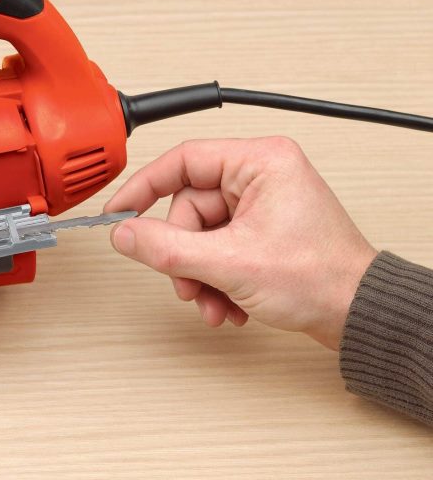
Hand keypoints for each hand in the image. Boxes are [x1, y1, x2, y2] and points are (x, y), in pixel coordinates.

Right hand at [104, 136, 376, 349]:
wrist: (360, 318)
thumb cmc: (322, 280)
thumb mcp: (230, 263)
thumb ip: (167, 248)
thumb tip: (125, 234)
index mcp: (260, 161)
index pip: (182, 162)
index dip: (143, 189)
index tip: (118, 212)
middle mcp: (261, 176)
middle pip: (189, 208)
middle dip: (185, 256)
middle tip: (189, 285)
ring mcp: (262, 204)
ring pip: (200, 234)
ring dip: (200, 275)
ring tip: (215, 302)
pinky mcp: (262, 231)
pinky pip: (217, 248)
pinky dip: (216, 279)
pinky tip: (230, 304)